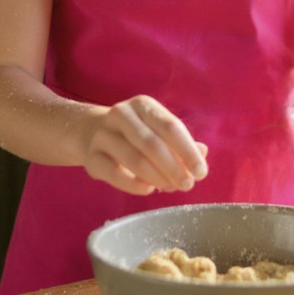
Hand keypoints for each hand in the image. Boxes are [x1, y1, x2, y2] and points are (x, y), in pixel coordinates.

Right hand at [82, 94, 207, 194]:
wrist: (90, 131)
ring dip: (158, 179)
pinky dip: (136, 186)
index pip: (170, 126)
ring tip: (170, 188)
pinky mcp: (92, 157)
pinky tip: (149, 189)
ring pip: (135, 160)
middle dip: (174, 168)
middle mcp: (121, 114)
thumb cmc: (134, 133)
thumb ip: (180, 141)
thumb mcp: (157, 129)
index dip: (188, 151)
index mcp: (143, 105)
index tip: (201, 172)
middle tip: (187, 185)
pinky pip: (116, 176)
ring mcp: (103, 135)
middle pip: (153, 144)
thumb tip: (203, 152)